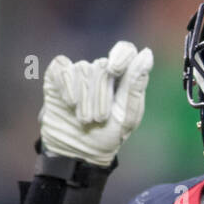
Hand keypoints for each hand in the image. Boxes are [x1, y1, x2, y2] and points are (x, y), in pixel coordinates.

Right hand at [39, 41, 153, 166]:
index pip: (126, 50)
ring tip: (85, 120)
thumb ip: (136, 85)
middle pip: (102, 66)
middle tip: (99, 119)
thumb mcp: (128, 116)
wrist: (78, 152)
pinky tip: (70, 103)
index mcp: (123, 78)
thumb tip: (146, 53)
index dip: (121, 55)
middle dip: (100, 96)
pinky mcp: (57, 76)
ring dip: (84, 99)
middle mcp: (101, 71)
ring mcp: (78, 72)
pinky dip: (66, 85)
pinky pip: (62, 68)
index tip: (114, 69)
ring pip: (82, 70)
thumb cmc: (108, 136)